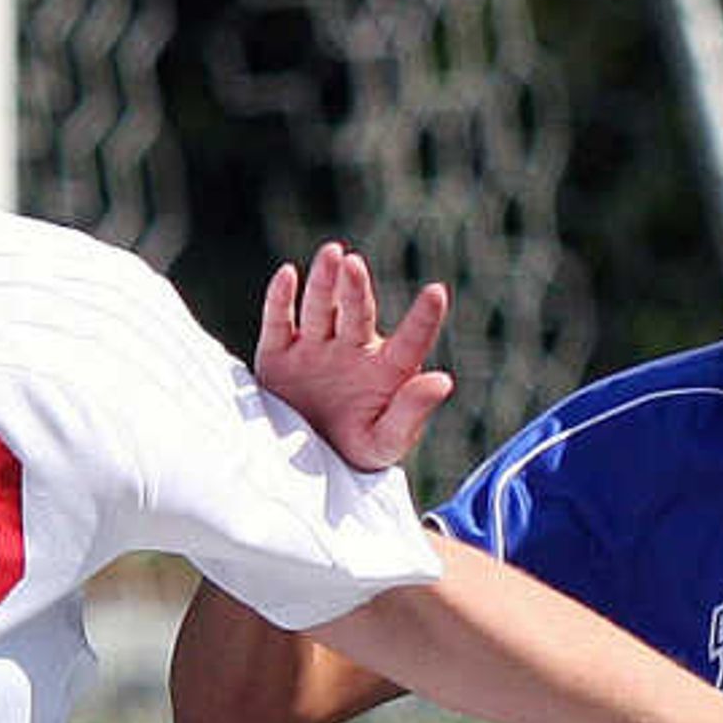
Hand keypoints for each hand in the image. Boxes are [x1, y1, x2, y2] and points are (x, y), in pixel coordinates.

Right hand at [255, 241, 453, 474]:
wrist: (306, 468)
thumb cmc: (356, 452)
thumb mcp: (386, 443)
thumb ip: (412, 412)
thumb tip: (443, 380)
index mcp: (386, 369)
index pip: (411, 339)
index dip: (423, 319)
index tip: (436, 293)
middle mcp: (352, 349)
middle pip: (356, 312)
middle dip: (355, 289)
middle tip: (354, 266)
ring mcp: (315, 348)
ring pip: (321, 309)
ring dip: (324, 282)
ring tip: (332, 255)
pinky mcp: (278, 355)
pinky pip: (279, 323)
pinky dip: (280, 299)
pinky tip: (287, 275)